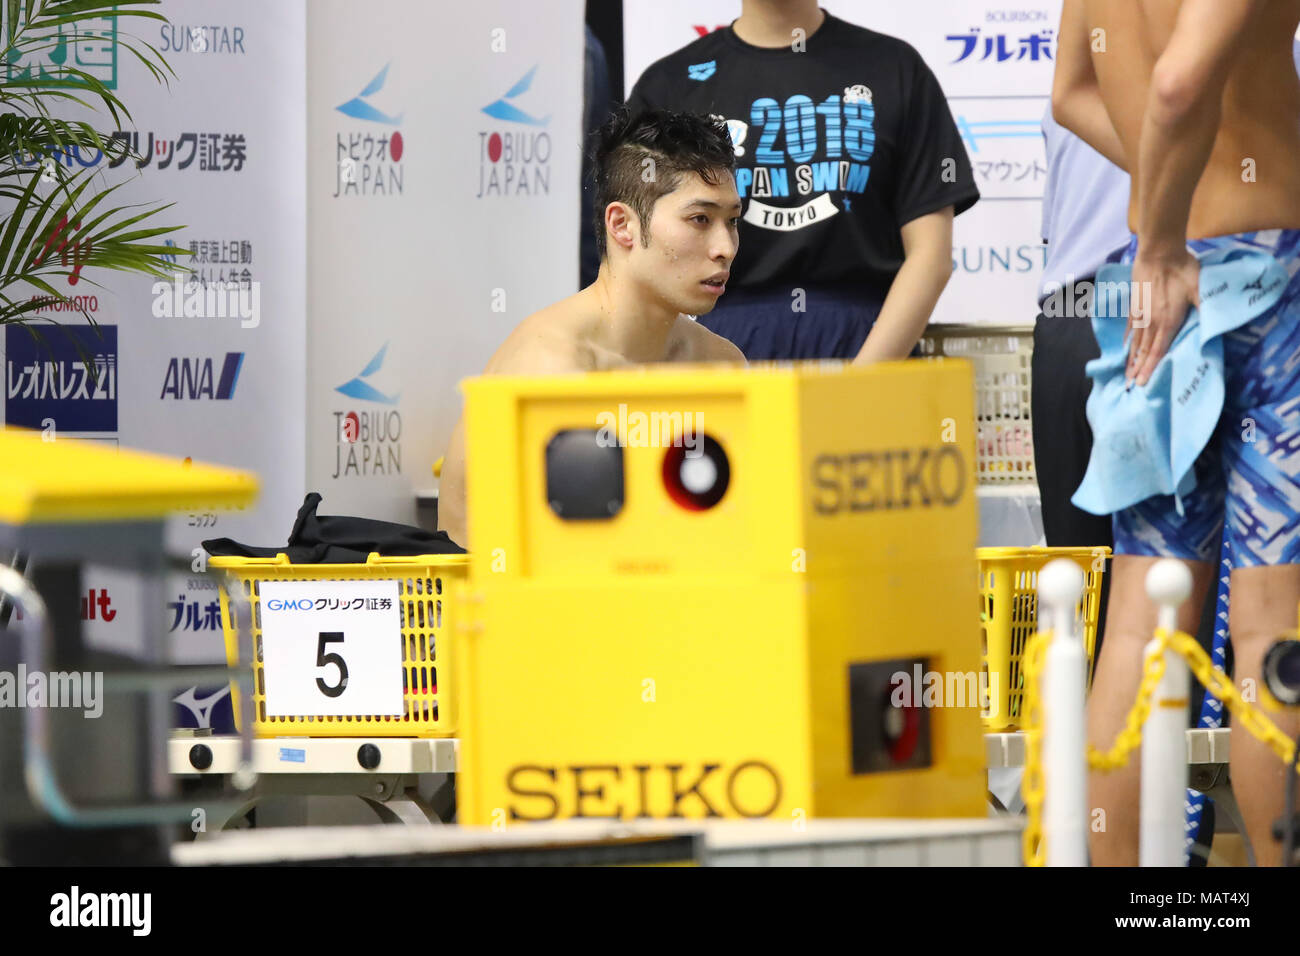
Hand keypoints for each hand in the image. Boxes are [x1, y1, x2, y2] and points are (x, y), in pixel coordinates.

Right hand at [1127, 248, 1199, 386]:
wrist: (1158, 251)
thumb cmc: (1182, 268)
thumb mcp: (1200, 288)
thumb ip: (1205, 307)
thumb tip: (1214, 326)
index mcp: (1167, 320)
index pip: (1157, 350)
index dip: (1150, 368)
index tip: (1141, 383)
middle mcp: (1152, 321)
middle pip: (1143, 350)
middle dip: (1137, 369)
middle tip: (1129, 386)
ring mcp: (1141, 314)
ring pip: (1135, 341)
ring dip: (1130, 358)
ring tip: (1125, 373)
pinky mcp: (1135, 305)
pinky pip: (1130, 328)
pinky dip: (1127, 340)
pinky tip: (1125, 347)